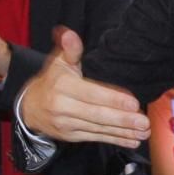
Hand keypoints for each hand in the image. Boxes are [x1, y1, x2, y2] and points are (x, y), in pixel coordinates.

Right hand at [17, 27, 149, 147]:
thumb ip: (70, 49)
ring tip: (143, 132)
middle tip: (144, 122)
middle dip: (123, 120)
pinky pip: (96, 138)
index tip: (134, 103)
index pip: (92, 94)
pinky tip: (132, 140)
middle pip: (97, 115)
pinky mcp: (71, 136)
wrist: (29, 106)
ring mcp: (67, 124)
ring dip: (123, 132)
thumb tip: (69, 34)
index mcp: (63, 87)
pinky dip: (115, 140)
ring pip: (99, 129)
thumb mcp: (59, 62)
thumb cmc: (52, 80)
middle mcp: (64, 107)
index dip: (113, 99)